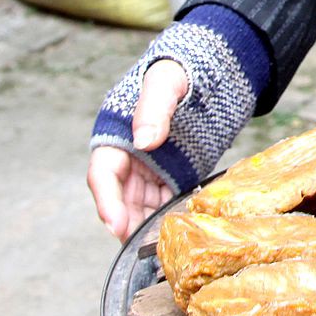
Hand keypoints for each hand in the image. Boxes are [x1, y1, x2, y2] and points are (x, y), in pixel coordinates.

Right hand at [86, 11, 262, 242]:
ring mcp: (151, 168)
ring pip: (142, 205)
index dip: (107, 203)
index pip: (103, 175)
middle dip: (129, 223)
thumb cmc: (181, 70)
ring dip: (147, 225)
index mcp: (116, 136)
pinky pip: (166, 201)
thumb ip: (153, 108)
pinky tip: (179, 231)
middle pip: (121, 199)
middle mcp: (129, 156)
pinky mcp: (173, 174)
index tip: (117, 226)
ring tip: (159, 248)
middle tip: (142, 247)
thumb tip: (145, 141)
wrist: (212, 68)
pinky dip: (168, 216)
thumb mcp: (166, 82)